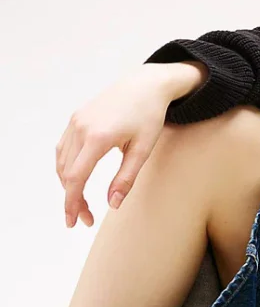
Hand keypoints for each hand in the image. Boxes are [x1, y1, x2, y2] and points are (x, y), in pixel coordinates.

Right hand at [55, 65, 179, 228]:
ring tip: (82, 202)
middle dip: (72, 199)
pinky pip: (64, 148)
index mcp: (98, 137)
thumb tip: (112, 205)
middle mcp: (81, 128)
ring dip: (68, 184)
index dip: (72, 202)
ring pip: (62, 161)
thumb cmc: (150, 116)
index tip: (75, 222)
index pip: (76, 177)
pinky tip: (76, 179)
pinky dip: (66, 167)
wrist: (146, 84)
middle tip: (85, 219)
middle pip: (66, 173)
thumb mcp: (143, 149)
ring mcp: (76, 121)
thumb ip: (126, 178)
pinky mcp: (76, 118)